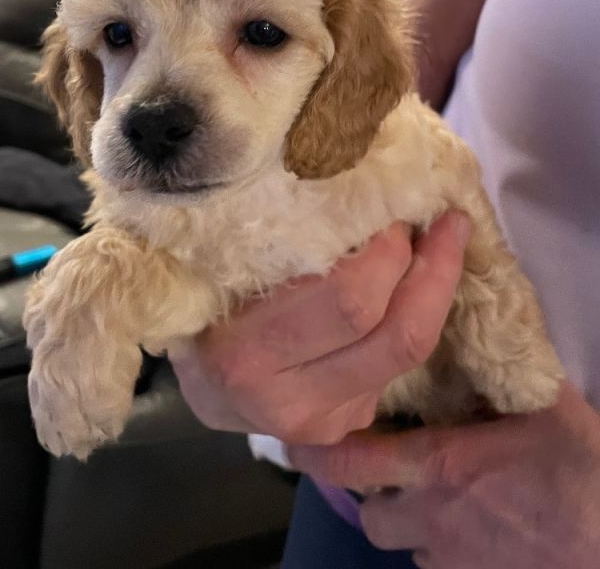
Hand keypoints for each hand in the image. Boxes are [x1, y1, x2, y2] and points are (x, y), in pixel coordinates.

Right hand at [171, 211, 470, 444]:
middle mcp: (286, 400)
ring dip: (437, 290)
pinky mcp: (348, 427)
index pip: (349, 300)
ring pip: (408, 354)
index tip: (394, 203)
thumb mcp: (222, 268)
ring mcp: (323, 424)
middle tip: (441, 220)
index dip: (389, 250)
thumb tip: (354, 181)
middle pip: (394, 333)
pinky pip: (399, 367)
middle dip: (431, 268)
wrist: (200, 385)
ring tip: (445, 240)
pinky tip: (417, 282)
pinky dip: (416, 316)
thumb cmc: (207, 304)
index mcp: (244, 353)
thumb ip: (276, 242)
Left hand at [290, 384, 599, 567]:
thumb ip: (507, 366)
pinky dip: (441, 543)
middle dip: (368, 493)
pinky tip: (466, 520)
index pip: (353, 461)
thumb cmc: (580, 472)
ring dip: (406, 519)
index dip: (315, 453)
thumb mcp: (546, 404)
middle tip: (384, 465)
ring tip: (428, 491)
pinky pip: (440, 564)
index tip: (292, 439)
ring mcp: (455, 557)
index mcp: (438, 466)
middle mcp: (433, 517)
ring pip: (404, 543)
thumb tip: (491, 320)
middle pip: (370, 517)